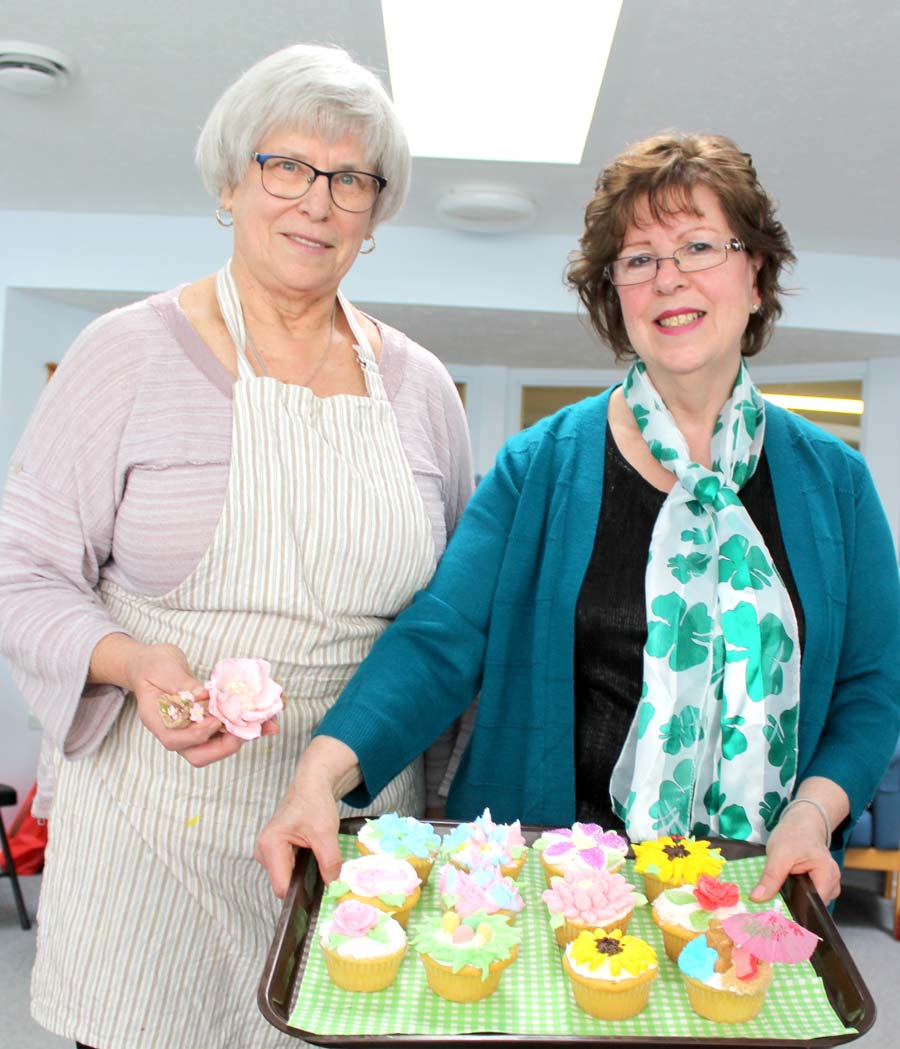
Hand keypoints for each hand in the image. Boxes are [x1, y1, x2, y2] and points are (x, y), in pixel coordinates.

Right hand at [91, 634, 277, 766]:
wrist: (152, 664)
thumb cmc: (153, 666)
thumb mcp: (164, 669)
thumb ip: (182, 684)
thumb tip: (203, 694)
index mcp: (158, 721)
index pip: (174, 740)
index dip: (196, 734)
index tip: (215, 720)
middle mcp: (175, 731)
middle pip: (198, 754)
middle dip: (225, 746)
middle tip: (247, 731)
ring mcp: (191, 729)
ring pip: (215, 745)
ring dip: (242, 737)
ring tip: (267, 725)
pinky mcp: (205, 721)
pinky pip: (224, 729)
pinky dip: (244, 725)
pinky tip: (265, 718)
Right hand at [255, 736, 360, 897]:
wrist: (312, 785)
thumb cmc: (314, 803)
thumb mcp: (326, 832)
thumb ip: (329, 862)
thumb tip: (333, 887)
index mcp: (270, 846)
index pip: (282, 887)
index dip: (301, 894)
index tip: (322, 893)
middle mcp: (263, 852)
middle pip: (284, 884)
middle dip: (304, 883)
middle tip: (325, 873)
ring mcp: (268, 854)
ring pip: (287, 879)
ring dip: (304, 875)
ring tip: (318, 859)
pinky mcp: (275, 854)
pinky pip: (289, 871)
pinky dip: (302, 869)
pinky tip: (313, 857)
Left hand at [751, 805, 840, 904]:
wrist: (801, 823)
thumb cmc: (792, 835)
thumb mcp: (778, 853)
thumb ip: (770, 877)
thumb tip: (757, 898)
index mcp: (827, 874)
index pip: (815, 904)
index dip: (797, 910)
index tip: (778, 914)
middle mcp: (833, 882)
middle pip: (814, 905)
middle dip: (795, 906)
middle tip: (774, 906)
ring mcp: (830, 884)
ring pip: (812, 901)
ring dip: (797, 901)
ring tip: (780, 897)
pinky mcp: (822, 884)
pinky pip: (811, 896)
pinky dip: (799, 895)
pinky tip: (788, 891)